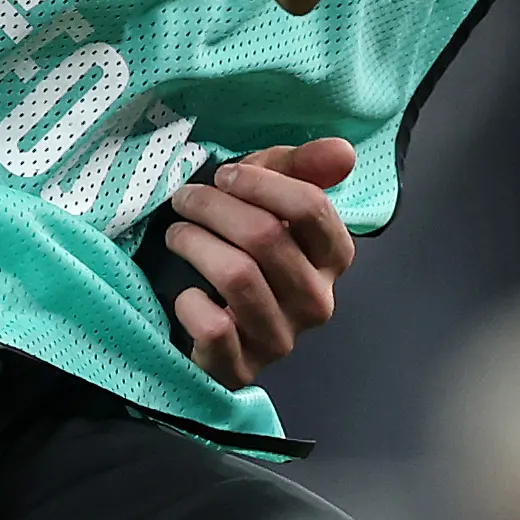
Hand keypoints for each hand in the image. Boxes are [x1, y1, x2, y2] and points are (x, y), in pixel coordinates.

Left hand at [156, 140, 357, 385]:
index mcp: (333, 259)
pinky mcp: (243, 368)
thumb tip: (342, 151)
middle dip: (215, 208)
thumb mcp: (268, 199)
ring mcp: (281, 338)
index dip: (261, 183)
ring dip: (195, 244)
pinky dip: (191, 304)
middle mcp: (316, 302)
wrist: (211, 324)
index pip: (313, 208)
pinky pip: (214, 328)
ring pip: (237, 275)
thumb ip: (301, 168)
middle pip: (267, 237)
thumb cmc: (242, 248)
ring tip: (177, 234)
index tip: (226, 176)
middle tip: (186, 199)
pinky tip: (185, 294)